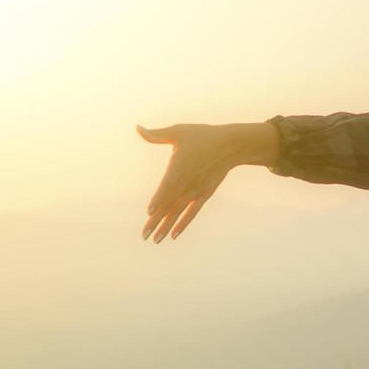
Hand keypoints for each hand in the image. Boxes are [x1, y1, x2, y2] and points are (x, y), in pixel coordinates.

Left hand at [136, 123, 242, 241]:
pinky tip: (174, 234)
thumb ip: (156, 135)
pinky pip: (192, 212)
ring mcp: (197, 191)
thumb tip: (137, 128)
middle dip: (156, 221)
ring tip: (156, 240)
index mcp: (180, 167)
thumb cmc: (203, 136)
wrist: (231, 145)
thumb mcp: (178, 131)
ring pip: (179, 212)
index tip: (150, 211)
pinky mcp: (204, 195)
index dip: (159, 198)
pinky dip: (183, 223)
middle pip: (170, 204)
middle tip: (144, 235)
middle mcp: (188, 183)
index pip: (168, 186)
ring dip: (167, 226)